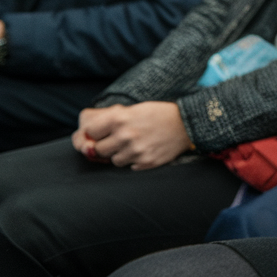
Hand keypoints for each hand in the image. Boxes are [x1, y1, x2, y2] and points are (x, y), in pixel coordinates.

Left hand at [71, 102, 192, 169]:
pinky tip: (144, 150)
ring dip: (120, 154)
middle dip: (105, 146)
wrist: (186, 123)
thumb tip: (89, 134)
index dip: (94, 133)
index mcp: (119, 119)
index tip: (100, 133)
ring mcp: (135, 151)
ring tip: (134, 145)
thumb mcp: (134, 109)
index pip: (90, 132)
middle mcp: (125, 135)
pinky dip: (134, 160)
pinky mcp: (145, 162)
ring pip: (114, 160)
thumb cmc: (158, 114)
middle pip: (98, 149)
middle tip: (117, 141)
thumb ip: (112, 120)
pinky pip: (129, 166)